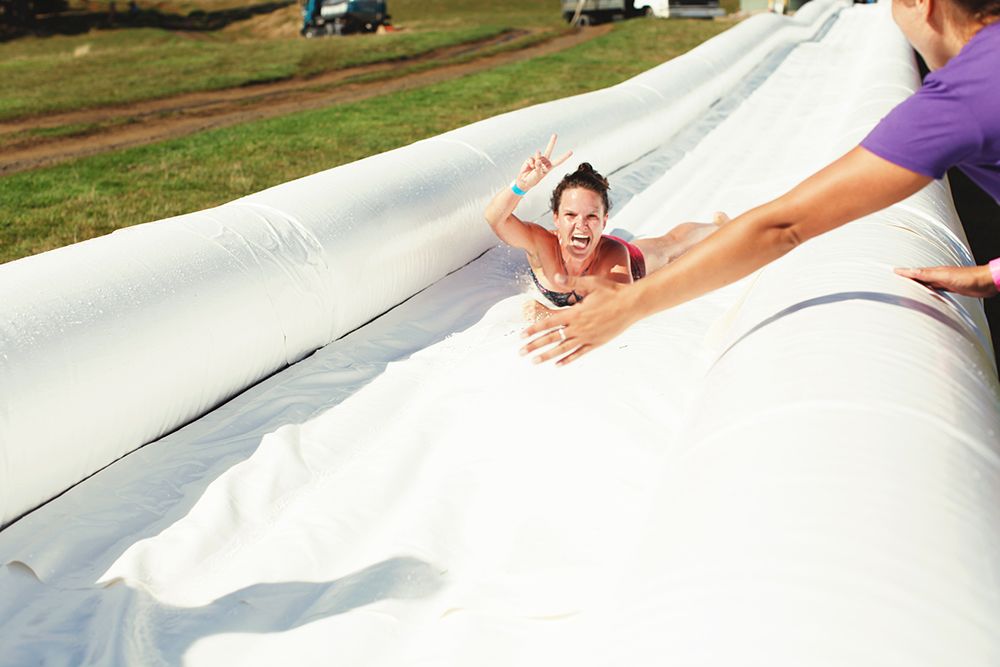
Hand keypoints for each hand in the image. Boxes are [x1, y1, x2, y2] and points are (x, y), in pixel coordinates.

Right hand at [515, 134, 572, 191]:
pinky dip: (530, 163)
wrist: (524, 181)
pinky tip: (530, 167)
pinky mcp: (531, 159)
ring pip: (538, 155)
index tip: (571, 152)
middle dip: (552, 142)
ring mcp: (537, 159)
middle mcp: (544, 162)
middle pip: (549, 150)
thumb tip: (538, 158)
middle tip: (555, 134)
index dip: (565, 157)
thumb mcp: (538, 175)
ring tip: (533, 167)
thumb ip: (538, 166)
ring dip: (536, 161)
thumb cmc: (533, 180)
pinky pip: (531, 159)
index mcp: (549, 167)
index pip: (558, 161)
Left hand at [520, 275, 637, 364]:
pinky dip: (567, 360)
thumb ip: (572, 282)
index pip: (548, 323)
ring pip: (563, 349)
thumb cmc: (612, 291)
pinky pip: (579, 354)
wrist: (633, 304)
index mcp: (575, 313)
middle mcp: (578, 327)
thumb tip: (556, 276)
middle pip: (551, 338)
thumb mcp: (592, 283)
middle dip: (534, 346)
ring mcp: (587, 337)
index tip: (521, 335)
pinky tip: (557, 365)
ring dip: (547, 356)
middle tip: (520, 353)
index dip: (534, 329)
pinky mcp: (596, 343)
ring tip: (534, 361)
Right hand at [894, 264, 997, 297]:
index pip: (914, 271)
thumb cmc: (969, 278)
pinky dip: (927, 290)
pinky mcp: (951, 288)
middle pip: (918, 276)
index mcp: (934, 271)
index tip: (892, 271)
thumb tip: (909, 270)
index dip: (903, 272)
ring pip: (926, 282)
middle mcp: (938, 275)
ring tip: (907, 285)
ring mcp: (944, 281)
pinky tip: (927, 292)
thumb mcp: (944, 276)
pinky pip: (935, 288)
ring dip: (916, 283)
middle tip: (896, 277)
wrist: (986, 282)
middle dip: (907, 276)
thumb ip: (926, 274)